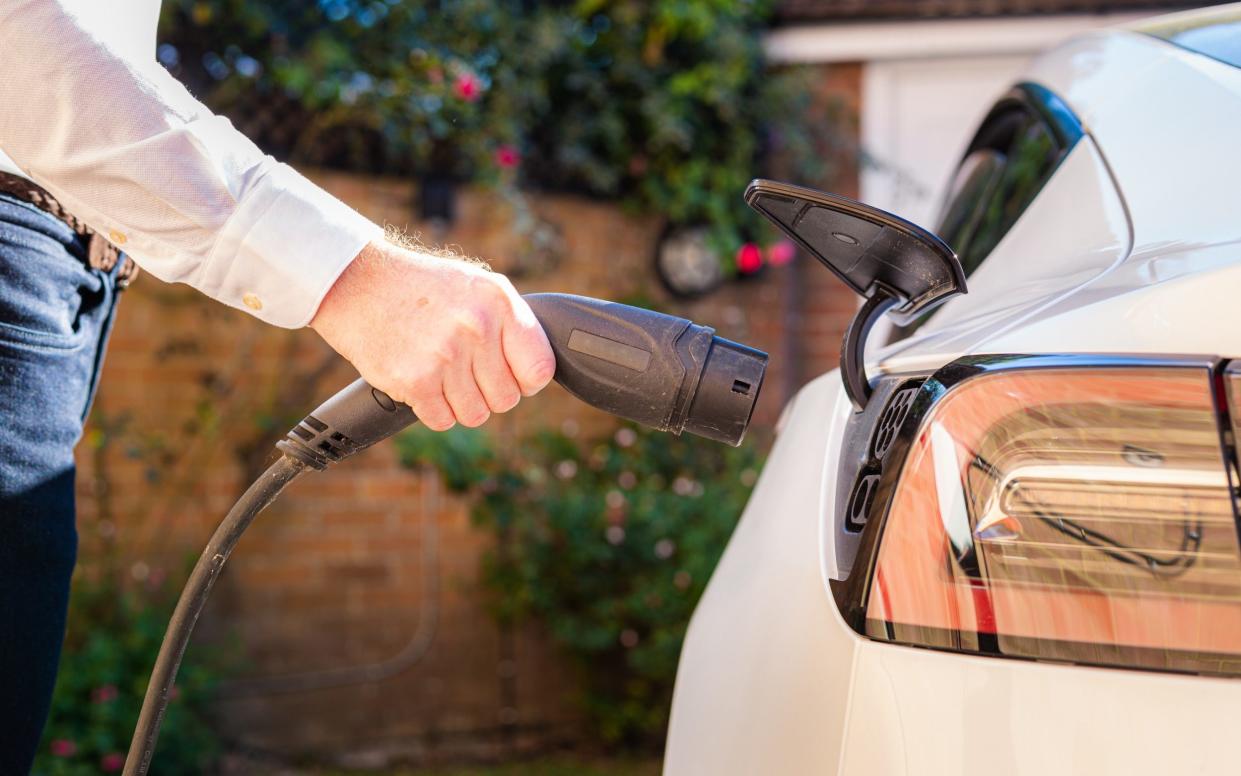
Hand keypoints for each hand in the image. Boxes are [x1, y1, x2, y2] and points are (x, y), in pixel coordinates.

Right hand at [310, 239, 555, 430]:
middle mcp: (476, 329)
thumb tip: (538, 370)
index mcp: (499, 303)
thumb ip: (511, 324)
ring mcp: (445, 357)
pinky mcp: (415, 381)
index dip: (526, 380)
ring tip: (443, 374)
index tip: (512, 376)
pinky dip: (434, 409)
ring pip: (476, 415)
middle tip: (467, 372)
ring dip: (460, 403)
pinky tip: (423, 382)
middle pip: (507, 399)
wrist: (359, 284)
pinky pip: (443, 420)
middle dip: (489, 392)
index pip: (539, 369)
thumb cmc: (423, 288)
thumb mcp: (477, 286)